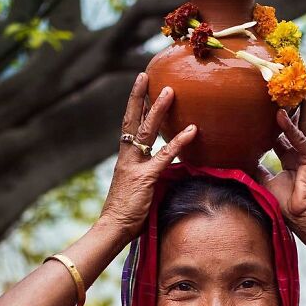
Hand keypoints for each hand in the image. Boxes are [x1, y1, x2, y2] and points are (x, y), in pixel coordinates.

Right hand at [100, 73, 197, 239]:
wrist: (113, 229)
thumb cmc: (127, 216)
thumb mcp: (139, 191)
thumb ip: (151, 179)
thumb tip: (169, 175)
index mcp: (125, 160)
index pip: (128, 127)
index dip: (134, 108)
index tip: (140, 89)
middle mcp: (127, 158)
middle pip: (131, 120)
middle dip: (139, 97)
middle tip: (146, 76)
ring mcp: (135, 166)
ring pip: (146, 131)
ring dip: (158, 109)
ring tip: (170, 90)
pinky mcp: (146, 178)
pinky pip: (165, 156)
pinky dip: (179, 142)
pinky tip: (193, 130)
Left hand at [255, 88, 305, 228]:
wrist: (304, 219)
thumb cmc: (287, 206)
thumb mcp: (265, 182)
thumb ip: (256, 168)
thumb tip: (237, 160)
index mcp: (292, 157)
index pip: (283, 132)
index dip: (277, 117)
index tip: (268, 102)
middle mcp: (302, 151)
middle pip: (297, 120)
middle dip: (293, 101)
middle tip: (287, 80)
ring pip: (304, 122)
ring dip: (301, 102)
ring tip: (298, 81)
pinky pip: (299, 139)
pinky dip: (289, 128)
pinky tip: (280, 114)